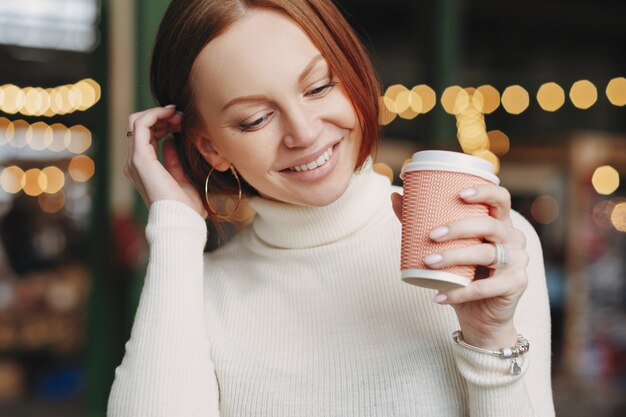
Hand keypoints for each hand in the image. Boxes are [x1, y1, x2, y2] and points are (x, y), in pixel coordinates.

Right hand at [125, 105, 207, 217]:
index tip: (182, 120)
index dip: (163, 123)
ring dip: (159, 113)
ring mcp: (135, 160)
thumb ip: (174, 160)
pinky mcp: (140, 158)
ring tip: (179, 115)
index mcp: (144, 168)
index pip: (146, 136)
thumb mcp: (182, 178)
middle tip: (182, 116)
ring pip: (137, 122)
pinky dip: (155, 114)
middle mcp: (134, 163)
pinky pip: (141, 125)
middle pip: (139, 126)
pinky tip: (171, 114)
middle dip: (161, 116)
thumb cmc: (186, 206)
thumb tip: (170, 142)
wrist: (181, 219)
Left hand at [391, 185, 527, 349]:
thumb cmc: (463, 274)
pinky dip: (460, 293)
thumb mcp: (445, 247)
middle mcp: (513, 238)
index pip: (500, 198)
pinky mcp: (516, 284)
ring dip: (454, 257)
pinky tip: (439, 295)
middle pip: (490, 225)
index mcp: (499, 223)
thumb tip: (395, 197)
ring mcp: (518, 261)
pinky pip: (486, 287)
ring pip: (487, 254)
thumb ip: (422, 221)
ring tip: (429, 263)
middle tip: (431, 235)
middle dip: (459, 228)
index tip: (460, 194)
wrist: (481, 315)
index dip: (484, 192)